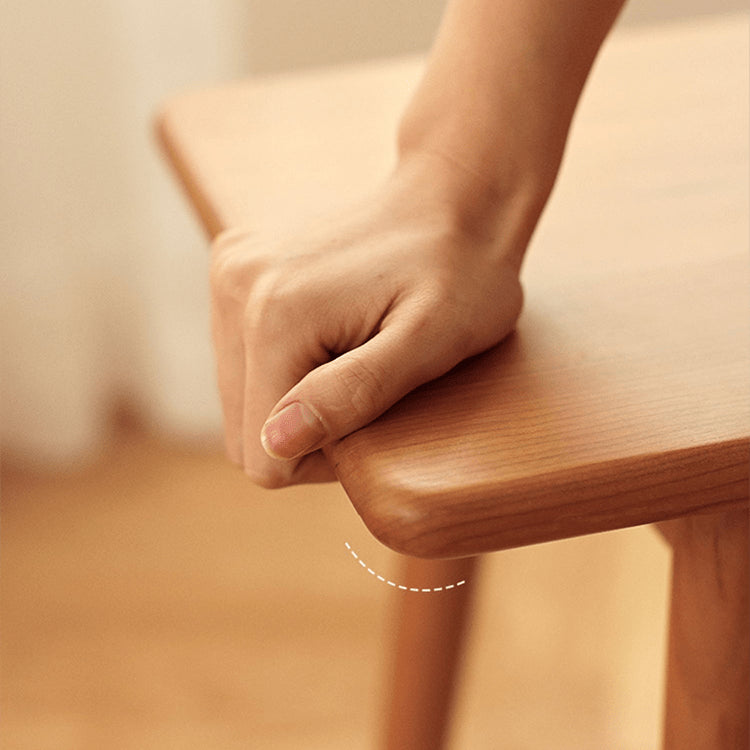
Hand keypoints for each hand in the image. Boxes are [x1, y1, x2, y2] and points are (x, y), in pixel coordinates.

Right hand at [209, 156, 533, 486]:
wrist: (449, 200)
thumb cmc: (460, 276)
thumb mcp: (429, 343)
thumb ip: (354, 393)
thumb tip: (275, 443)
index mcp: (275, 315)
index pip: (265, 455)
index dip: (324, 457)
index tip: (372, 417)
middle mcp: (234, 288)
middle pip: (245, 431)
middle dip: (305, 431)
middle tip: (365, 389)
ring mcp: (227, 272)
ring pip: (238, 398)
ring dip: (290, 399)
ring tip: (348, 358)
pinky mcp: (231, 266)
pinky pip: (238, 358)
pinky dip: (280, 365)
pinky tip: (325, 334)